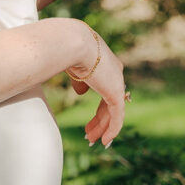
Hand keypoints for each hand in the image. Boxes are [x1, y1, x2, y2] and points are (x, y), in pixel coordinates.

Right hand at [66, 23, 126, 147]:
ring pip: (112, 112)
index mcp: (106, 64)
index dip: (100, 106)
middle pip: (110, 103)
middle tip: (90, 134)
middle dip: (100, 120)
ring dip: (102, 128)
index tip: (90, 119)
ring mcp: (117, 83)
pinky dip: (112, 129)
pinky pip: (117, 116)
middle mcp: (116, 72)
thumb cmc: (67, 50)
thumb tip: (81, 92)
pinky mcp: (116, 93)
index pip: (107, 89)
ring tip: (92, 140)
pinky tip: (105, 141)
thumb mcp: (74, 66)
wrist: (73, 43)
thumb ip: (80, 80)